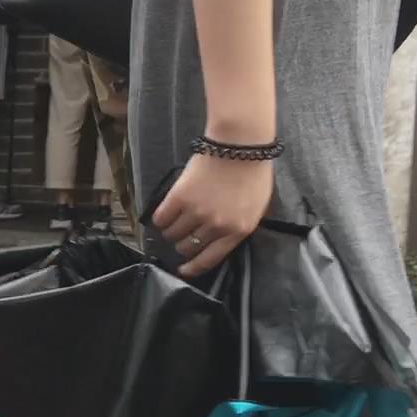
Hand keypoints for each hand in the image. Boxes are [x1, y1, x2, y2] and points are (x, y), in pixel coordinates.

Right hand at [150, 153, 273, 277]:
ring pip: (172, 233)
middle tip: (182, 236)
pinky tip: (163, 214)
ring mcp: (196, 212)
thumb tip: (217, 239)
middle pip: (188, 246)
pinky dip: (160, 218)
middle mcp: (216, 226)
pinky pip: (161, 217)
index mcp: (237, 231)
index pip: (210, 259)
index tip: (183, 270)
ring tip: (173, 221)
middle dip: (183, 244)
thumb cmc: (253, 174)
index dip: (193, 268)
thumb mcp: (256, 208)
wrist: (240, 146)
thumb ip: (237, 227)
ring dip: (170, 230)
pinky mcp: (179, 198)